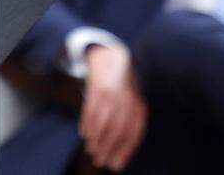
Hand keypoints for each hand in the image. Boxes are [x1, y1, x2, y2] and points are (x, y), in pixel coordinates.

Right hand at [80, 44, 147, 171]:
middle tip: (100, 161)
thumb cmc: (121, 89)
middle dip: (108, 149)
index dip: (124, 152)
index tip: (115, 166)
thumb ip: (128, 126)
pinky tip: (85, 135)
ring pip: (104, 121)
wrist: (110, 58)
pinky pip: (91, 110)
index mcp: (138, 105)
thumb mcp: (131, 103)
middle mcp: (128, 99)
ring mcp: (112, 93)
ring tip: (92, 150)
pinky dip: (87, 125)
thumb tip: (120, 155)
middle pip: (118, 130)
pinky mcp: (97, 87)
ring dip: (97, 139)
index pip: (133, 134)